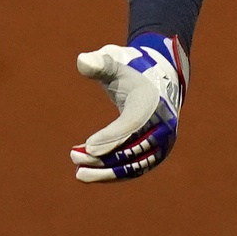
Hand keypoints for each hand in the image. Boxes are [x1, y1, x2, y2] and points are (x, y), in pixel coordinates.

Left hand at [70, 33, 187, 182]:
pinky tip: (91, 173)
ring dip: (107, 172)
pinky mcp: (157, 155)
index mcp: (152, 103)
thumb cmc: (128, 74)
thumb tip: (83, 61)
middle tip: (74, 157)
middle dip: (102, 158)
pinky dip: (115, 174)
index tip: (88, 148)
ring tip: (79, 173)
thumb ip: (99, 63)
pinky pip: (136, 169)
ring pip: (135, 165)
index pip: (131, 125)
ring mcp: (163, 144)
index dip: (111, 137)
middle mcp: (163, 127)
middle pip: (132, 149)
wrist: (154, 85)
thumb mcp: (114, 63)